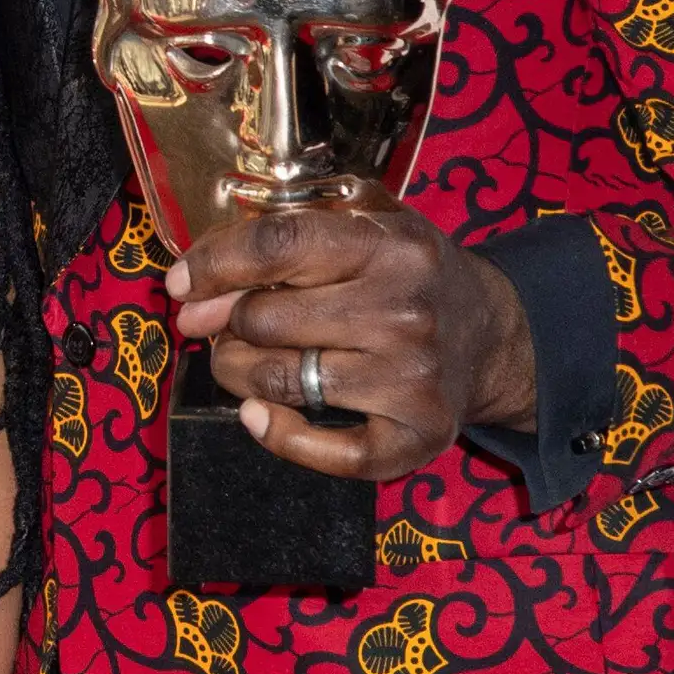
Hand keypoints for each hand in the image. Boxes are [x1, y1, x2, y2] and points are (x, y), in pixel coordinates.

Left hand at [169, 205, 535, 485]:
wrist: (493, 336)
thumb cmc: (409, 275)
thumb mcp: (369, 222)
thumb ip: (292, 227)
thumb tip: (203, 271)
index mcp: (389, 246)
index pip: (278, 245)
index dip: (214, 264)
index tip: (180, 284)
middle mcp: (403, 311)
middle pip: (264, 319)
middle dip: (221, 324)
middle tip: (214, 326)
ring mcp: (412, 377)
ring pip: (279, 382)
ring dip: (237, 374)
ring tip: (237, 361)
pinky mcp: (418, 434)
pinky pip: (328, 451)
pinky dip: (279, 437)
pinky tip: (259, 416)